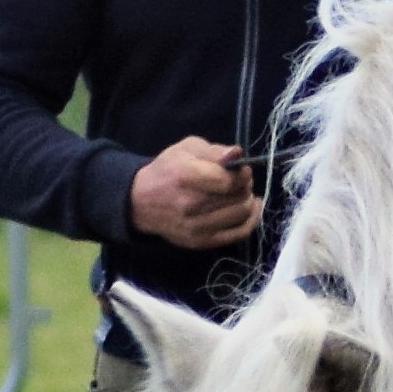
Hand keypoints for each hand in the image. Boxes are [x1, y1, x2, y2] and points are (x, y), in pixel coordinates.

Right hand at [130, 135, 263, 248]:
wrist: (141, 202)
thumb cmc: (167, 170)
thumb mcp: (187, 149)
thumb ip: (214, 151)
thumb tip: (237, 153)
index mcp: (184, 176)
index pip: (228, 181)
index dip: (242, 174)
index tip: (242, 170)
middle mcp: (189, 204)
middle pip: (238, 197)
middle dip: (245, 186)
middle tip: (240, 181)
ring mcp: (195, 226)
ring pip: (241, 214)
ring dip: (248, 201)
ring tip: (240, 193)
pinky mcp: (201, 242)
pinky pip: (239, 233)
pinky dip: (251, 220)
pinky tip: (250, 208)